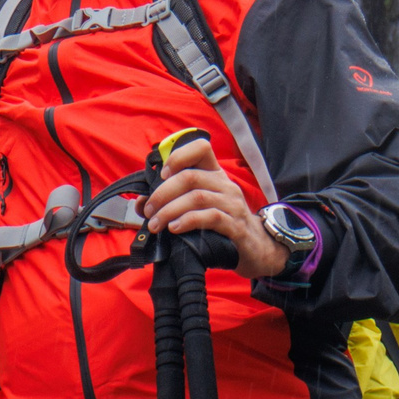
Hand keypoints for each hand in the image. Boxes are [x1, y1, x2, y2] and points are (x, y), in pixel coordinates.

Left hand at [141, 138, 286, 279]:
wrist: (257, 249)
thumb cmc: (223, 226)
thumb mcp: (201, 208)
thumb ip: (174, 201)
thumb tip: (140, 204)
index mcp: (216, 175)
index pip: (201, 149)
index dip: (178, 156)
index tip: (162, 174)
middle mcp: (225, 186)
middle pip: (190, 177)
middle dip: (163, 193)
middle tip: (149, 210)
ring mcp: (232, 205)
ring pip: (196, 198)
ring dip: (169, 210)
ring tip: (156, 224)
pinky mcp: (236, 226)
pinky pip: (210, 217)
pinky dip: (188, 221)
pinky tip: (175, 228)